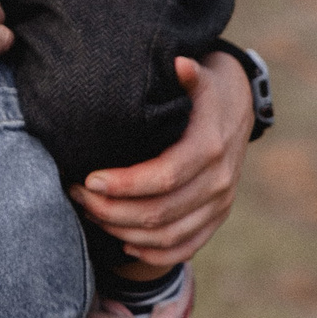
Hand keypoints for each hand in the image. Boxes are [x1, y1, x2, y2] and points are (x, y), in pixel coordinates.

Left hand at [68, 53, 252, 267]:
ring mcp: (220, 203)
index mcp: (210, 148)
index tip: (89, 178)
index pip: (164, 177)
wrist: (239, 105)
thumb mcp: (201, 74)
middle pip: (160, 213)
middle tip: (76, 194)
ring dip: (123, 231)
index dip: (124, 184)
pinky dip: (153, 253)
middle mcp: (219, 182)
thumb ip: (187, 73)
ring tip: (89, 212)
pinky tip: (123, 242)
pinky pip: (186, 247)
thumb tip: (181, 64)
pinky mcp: (217, 217)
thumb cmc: (205, 88)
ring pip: (168, 235)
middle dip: (112, 209)